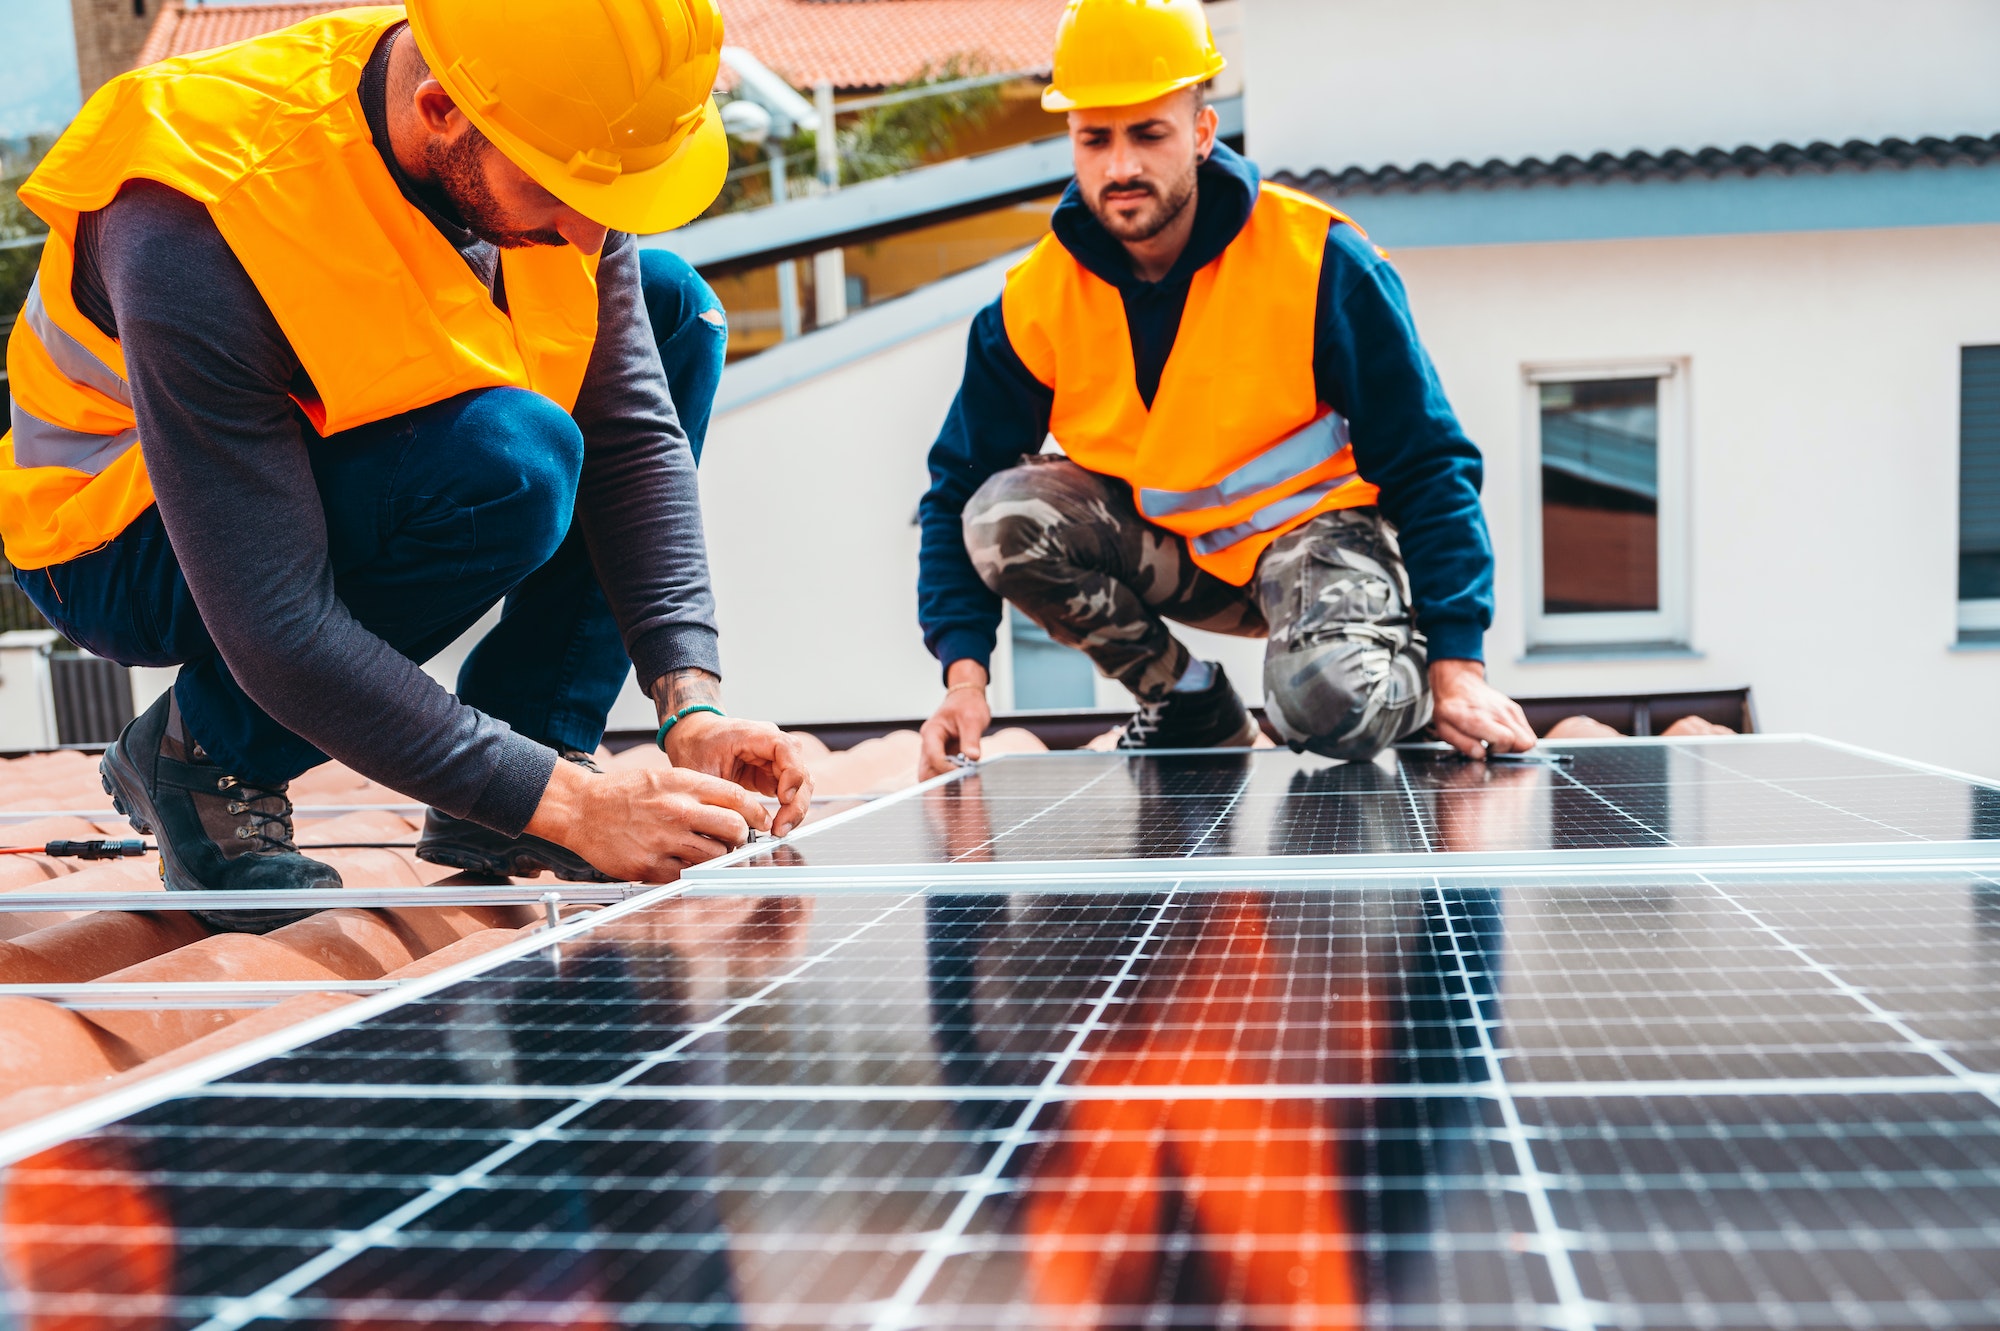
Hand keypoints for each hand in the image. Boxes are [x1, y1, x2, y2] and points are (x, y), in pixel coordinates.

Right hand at [525, 757, 770, 881]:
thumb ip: (698, 790)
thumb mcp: (663, 777)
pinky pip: (686, 875)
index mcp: (682, 785)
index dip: (756, 812)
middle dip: (741, 837)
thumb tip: (736, 808)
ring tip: (707, 851)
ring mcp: (663, 840)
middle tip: (735, 840)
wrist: (580, 809)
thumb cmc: (623, 793)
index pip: (736, 798)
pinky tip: (682, 862)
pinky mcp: (649, 866)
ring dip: (718, 858)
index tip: (760, 821)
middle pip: (734, 829)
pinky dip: (690, 872)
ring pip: (715, 857)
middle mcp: (676, 811)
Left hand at [664, 711, 814, 834]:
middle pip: (800, 771)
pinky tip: (777, 825)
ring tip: (779, 830)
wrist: (692, 738)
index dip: (791, 774)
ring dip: (795, 808)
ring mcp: (775, 760)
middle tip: (780, 828)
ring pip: (801, 784)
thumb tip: (737, 826)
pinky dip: (788, 809)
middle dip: (795, 802)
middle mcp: (771, 745)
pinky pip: (791, 792)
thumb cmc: (695, 745)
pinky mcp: (772, 774)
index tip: (784, 798)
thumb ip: (721, 796)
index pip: (787, 748)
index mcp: (754, 734)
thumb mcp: (701, 771)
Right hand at [920, 660, 991, 778]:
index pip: (932, 756)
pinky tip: (964, 783)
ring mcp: (934, 752)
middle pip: (925, 771)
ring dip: (945, 783)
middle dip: (940, 782)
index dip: (946, 768)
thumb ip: (971, 739)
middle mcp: (929, 744)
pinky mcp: (942, 757)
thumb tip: (972, 758)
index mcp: (932, 732)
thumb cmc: (967, 704)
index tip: (963, 772)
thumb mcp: (973, 719)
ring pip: (931, 776)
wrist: (966, 699)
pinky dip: (950, 780)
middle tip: (960, 787)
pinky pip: (941, 774)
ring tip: (964, 787)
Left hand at [1429, 658, 1536, 756]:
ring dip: (1515, 745)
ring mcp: (1509, 709)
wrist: (1458, 685)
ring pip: (1529, 738)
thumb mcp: (1445, 729)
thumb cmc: (1450, 708)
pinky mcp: (1514, 709)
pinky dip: (1517, 737)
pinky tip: (1501, 733)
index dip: (1498, 752)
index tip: (1487, 750)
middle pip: (1524, 742)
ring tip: (1497, 740)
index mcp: (1479, 719)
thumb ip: (1463, 744)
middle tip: (1494, 747)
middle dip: (1511, 751)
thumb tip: (1481, 755)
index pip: (1506, 740)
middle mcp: (1498, 712)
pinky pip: (1527, 731)